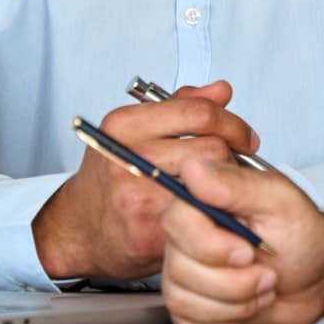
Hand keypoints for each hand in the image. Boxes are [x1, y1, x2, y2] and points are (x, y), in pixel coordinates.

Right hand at [33, 80, 258, 279]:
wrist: (79, 229)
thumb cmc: (110, 177)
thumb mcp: (135, 131)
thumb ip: (181, 106)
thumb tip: (222, 90)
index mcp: (125, 124)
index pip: (198, 112)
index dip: (233, 124)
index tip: (244, 137)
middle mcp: (129, 156)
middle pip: (212, 147)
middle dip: (233, 155)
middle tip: (237, 165)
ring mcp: (138, 195)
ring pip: (212, 182)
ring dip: (226, 185)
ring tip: (221, 187)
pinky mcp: (149, 232)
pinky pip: (203, 217)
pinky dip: (215, 213)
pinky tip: (210, 212)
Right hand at [161, 158, 323, 323]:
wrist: (319, 277)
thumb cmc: (304, 236)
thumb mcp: (280, 201)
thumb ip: (236, 184)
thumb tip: (194, 167)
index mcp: (205, 203)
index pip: (176, 220)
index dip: (210, 244)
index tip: (246, 250)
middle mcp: (189, 237)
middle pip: (180, 266)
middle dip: (234, 280)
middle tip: (264, 268)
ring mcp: (186, 273)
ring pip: (185, 299)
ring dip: (237, 301)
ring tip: (261, 283)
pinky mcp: (192, 306)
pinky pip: (191, 323)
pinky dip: (230, 320)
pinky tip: (248, 303)